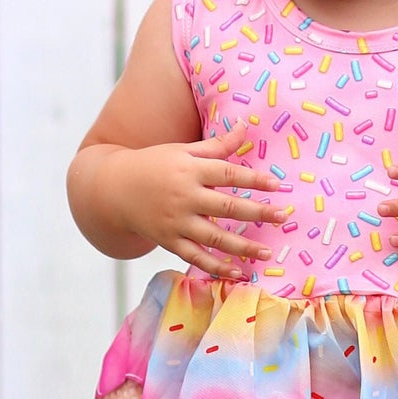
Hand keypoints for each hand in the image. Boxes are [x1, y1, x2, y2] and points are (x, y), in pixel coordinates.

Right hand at [122, 121, 291, 279]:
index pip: (227, 174)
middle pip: (226, 206)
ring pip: (214, 237)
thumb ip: (216, 146)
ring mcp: (175, 222)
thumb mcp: (183, 151)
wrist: (114, 189)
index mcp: (189, 171)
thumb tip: (245, 125)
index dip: (253, 179)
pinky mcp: (168, 241)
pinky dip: (217, 267)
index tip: (277, 185)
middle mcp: (183, 197)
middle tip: (283, 216)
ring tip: (267, 252)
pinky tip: (239, 273)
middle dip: (257, 212)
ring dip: (242, 246)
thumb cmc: (154, 165)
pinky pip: (196, 257)